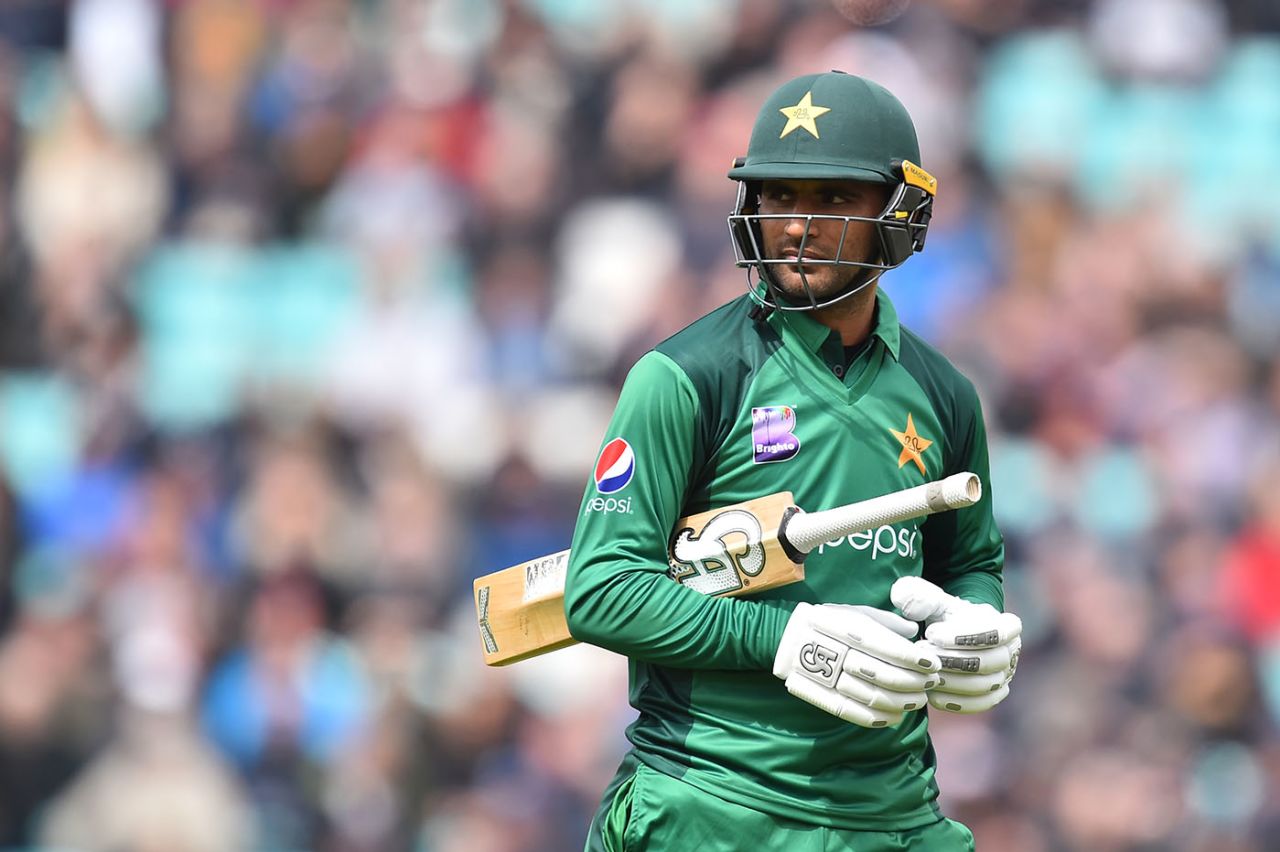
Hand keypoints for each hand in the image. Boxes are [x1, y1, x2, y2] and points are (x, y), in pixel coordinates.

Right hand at [773, 602, 941, 727]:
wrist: (785, 639)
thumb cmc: (827, 622)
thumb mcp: (853, 612)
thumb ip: (884, 621)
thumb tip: (913, 631)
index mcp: (847, 629)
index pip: (888, 648)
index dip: (914, 659)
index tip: (933, 664)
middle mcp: (838, 654)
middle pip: (884, 675)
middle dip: (914, 682)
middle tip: (931, 682)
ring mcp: (829, 679)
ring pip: (874, 698)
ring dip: (902, 702)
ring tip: (918, 700)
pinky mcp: (824, 699)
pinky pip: (856, 715)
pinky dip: (881, 719)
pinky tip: (897, 716)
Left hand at [890, 576, 1021, 713]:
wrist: (947, 639)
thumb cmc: (942, 616)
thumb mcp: (931, 600)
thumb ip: (919, 597)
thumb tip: (913, 609)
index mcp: (1006, 625)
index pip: (996, 632)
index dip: (964, 636)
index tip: (930, 633)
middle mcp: (1011, 652)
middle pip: (990, 661)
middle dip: (953, 659)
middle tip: (923, 654)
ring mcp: (1004, 676)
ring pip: (984, 685)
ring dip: (951, 680)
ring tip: (924, 671)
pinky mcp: (991, 696)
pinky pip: (978, 704)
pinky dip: (954, 701)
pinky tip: (931, 694)